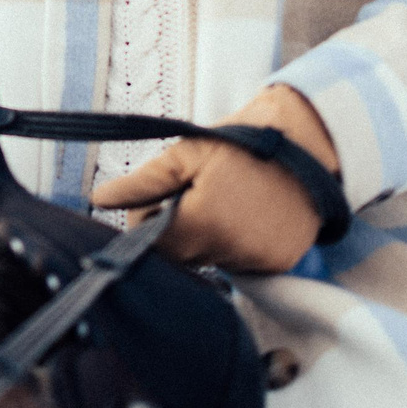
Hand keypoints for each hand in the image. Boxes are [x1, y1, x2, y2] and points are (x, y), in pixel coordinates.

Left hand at [88, 85, 342, 273]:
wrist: (308, 143)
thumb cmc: (241, 144)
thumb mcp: (186, 154)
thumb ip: (141, 183)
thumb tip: (99, 200)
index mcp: (202, 224)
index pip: (153, 248)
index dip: (148, 224)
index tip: (158, 200)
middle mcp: (231, 252)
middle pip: (181, 257)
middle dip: (177, 229)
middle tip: (193, 193)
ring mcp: (259, 262)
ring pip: (210, 261)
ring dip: (206, 238)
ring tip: (223, 200)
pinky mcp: (278, 264)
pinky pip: (240, 263)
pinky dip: (235, 244)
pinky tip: (245, 215)